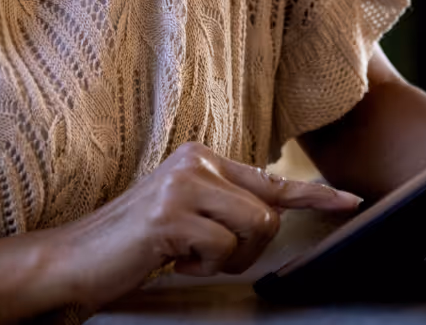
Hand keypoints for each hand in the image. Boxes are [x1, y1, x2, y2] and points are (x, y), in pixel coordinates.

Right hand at [46, 141, 361, 310]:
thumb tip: (271, 214)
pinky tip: (170, 261)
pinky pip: (220, 251)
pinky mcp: (171, 216)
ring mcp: (182, 185)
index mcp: (201, 157)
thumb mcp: (184, 214)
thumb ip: (223, 205)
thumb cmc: (133, 242)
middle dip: (247, 251)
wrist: (75, 258)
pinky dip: (200, 268)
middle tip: (204, 257)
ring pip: (253, 231)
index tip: (350, 201)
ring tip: (186, 257)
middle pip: (268, 213)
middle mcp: (195, 162)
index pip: (270, 178)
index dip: (314, 194)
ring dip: (224, 260)